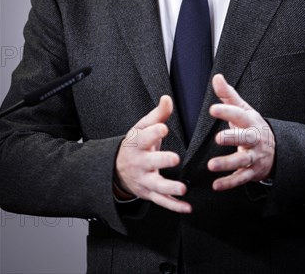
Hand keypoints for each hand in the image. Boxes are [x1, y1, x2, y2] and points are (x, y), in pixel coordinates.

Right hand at [114, 95, 190, 212]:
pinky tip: (187, 207)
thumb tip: (167, 98)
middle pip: (150, 161)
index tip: (163, 128)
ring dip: (170, 188)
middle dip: (162, 160)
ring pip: (157, 185)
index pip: (144, 137)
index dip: (153, 132)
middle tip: (174, 158)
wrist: (116, 169)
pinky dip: (174, 206)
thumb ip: (157, 115)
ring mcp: (144, 179)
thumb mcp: (142, 127)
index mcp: (137, 144)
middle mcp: (140, 162)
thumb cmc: (136, 144)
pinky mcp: (150, 193)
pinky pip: (162, 201)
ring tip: (183, 189)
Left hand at [208, 74, 274, 190]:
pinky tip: (216, 185)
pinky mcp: (252, 172)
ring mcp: (255, 156)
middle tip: (218, 138)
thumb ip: (228, 95)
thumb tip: (216, 77)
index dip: (227, 111)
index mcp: (250, 122)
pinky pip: (241, 178)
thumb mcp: (243, 109)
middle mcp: (254, 139)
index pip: (239, 115)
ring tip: (212, 165)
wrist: (275, 148)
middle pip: (246, 138)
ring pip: (243, 161)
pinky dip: (229, 183)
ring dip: (227, 163)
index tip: (213, 109)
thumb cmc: (252, 125)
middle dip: (233, 138)